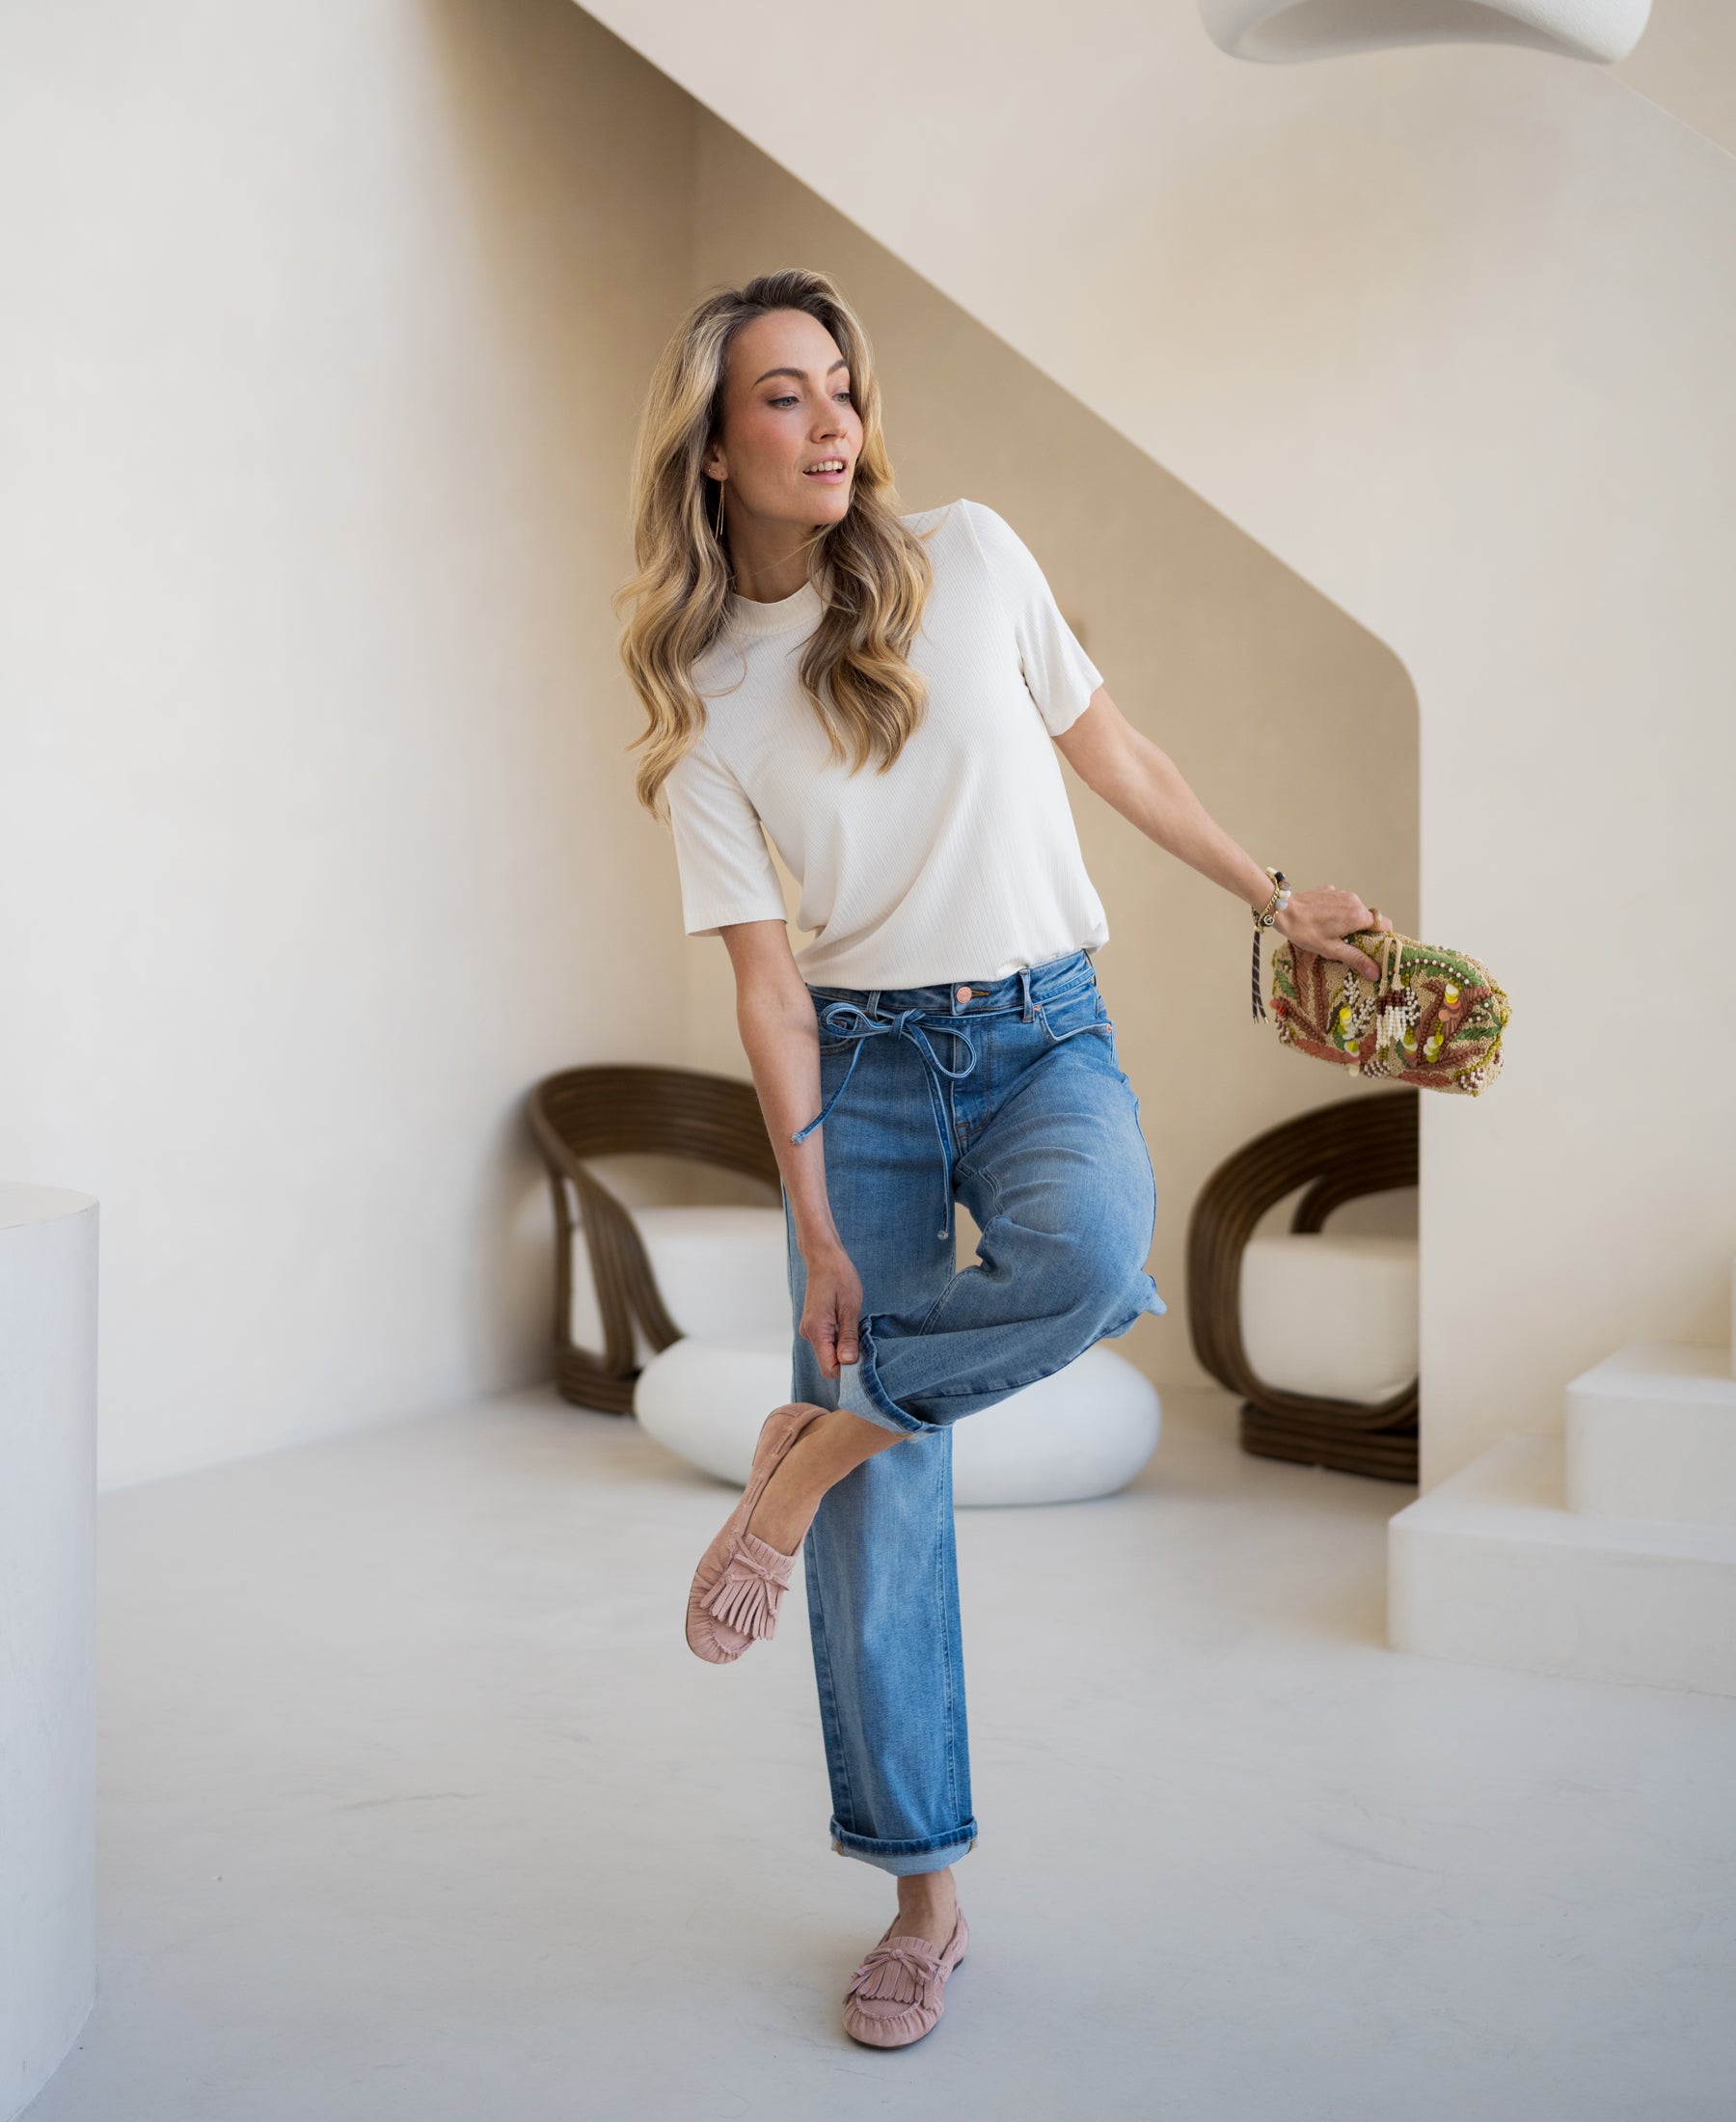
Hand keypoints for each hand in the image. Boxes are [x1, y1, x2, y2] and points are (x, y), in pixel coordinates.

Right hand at [798, 1235, 863, 1378]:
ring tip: (856, 1327)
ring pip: (829, 1352)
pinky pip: (827, 1341)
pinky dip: (839, 1339)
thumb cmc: (839, 1276)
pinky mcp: (814, 1325)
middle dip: (848, 1358)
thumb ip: (848, 1337)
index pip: (829, 1368)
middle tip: (865, 1341)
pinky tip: (849, 1324)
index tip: (864, 1358)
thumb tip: (848, 1362)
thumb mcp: (850, 1307)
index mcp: (817, 1331)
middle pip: (829, 1362)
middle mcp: (809, 1333)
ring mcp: (809, 1329)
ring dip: (844, 1347)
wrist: (823, 1256)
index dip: (847, 1370)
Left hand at [1272, 885, 1391, 981]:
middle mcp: (1355, 901)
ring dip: (1349, 921)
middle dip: (1362, 931)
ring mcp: (1342, 893)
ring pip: (1354, 910)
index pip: (1384, 925)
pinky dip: (1337, 912)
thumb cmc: (1306, 931)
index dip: (1382, 937)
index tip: (1374, 947)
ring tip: (1332, 933)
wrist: (1283, 910)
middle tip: (1348, 944)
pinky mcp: (1330, 890)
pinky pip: (1341, 903)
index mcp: (1358, 915)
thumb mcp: (1331, 949)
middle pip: (1369, 918)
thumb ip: (1356, 959)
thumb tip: (1376, 973)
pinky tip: (1323, 920)